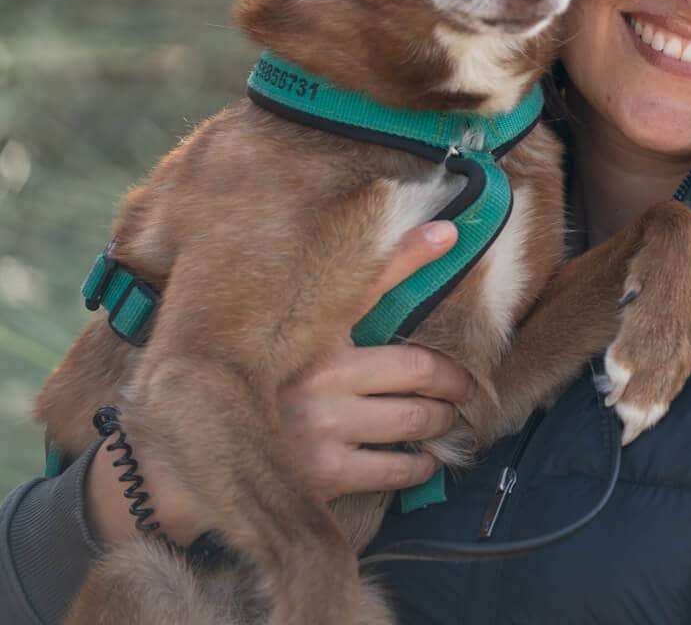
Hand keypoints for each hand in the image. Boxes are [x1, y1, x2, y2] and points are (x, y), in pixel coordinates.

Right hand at [279, 220, 474, 499]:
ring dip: (441, 421)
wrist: (206, 461)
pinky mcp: (322, 475)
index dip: (415, 259)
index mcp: (311, 333)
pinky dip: (419, 465)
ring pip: (414, 418)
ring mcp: (322, 427)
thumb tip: (439, 234)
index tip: (450, 245)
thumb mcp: (301, 331)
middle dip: (453, 382)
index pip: (374, 285)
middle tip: (466, 388)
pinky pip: (394, 468)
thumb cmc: (262, 388)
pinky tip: (423, 460)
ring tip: (448, 420)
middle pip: (416, 370)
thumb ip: (366, 284)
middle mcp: (318, 376)